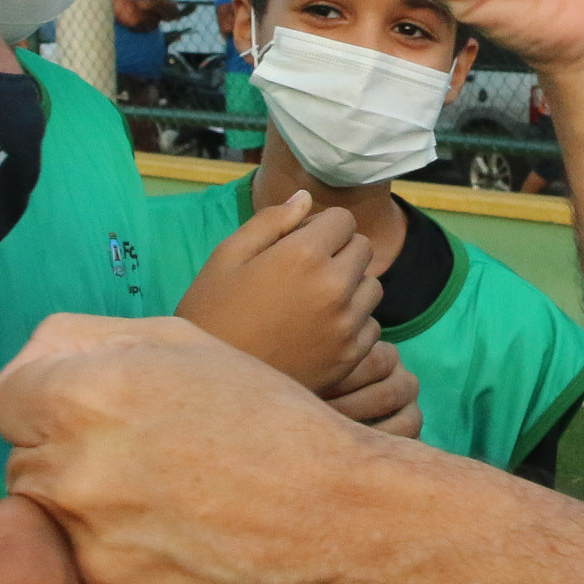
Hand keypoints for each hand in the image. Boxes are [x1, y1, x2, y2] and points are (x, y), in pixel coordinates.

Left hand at [0, 314, 410, 583]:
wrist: (354, 531)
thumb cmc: (274, 426)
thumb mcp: (187, 345)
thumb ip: (85, 341)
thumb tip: (25, 368)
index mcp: (79, 399)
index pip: (7, 402)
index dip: (55, 406)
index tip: (102, 422)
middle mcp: (69, 480)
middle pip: (27, 470)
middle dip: (71, 468)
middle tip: (151, 476)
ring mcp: (89, 563)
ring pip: (53, 541)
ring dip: (92, 532)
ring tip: (172, 527)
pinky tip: (185, 575)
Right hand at [175, 191, 380, 389]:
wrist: (212, 385)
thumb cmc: (211, 313)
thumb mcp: (227, 256)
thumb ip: (271, 221)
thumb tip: (305, 198)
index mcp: (304, 255)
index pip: (343, 219)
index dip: (320, 226)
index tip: (298, 242)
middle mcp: (334, 286)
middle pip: (363, 249)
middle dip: (339, 251)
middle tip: (304, 270)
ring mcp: (346, 324)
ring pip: (372, 287)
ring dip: (351, 286)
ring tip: (313, 300)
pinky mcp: (350, 356)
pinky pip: (371, 325)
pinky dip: (353, 322)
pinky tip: (319, 329)